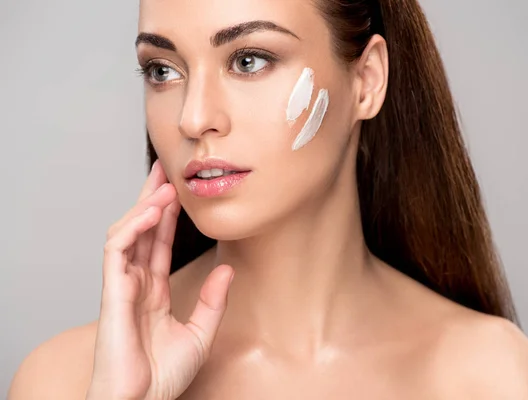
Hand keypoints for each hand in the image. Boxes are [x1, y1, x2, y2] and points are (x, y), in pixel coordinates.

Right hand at [86, 160, 233, 399]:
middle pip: (141, 230)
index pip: (158, 243)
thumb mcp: (200, 334)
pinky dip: (132, 228)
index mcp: (153, 291)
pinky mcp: (112, 292)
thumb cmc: (162, 376)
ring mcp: (122, 285)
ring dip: (144, 207)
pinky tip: (150, 212)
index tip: (179, 191)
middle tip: (165, 170)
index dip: (167, 216)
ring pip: (126, 233)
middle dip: (151, 199)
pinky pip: (116, 250)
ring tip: (165, 186)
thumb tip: (227, 269)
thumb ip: (213, 302)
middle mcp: (136, 283)